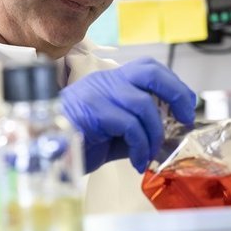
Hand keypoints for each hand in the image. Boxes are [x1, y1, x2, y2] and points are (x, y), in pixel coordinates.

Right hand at [60, 57, 195, 173]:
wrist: (43, 151)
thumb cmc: (77, 142)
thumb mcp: (115, 135)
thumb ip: (138, 129)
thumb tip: (167, 135)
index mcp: (111, 81)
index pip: (149, 68)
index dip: (174, 85)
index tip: (187, 106)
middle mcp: (105, 81)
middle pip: (150, 71)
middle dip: (175, 93)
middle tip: (184, 118)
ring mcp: (98, 93)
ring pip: (142, 104)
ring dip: (154, 133)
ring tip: (150, 153)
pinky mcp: (93, 111)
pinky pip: (129, 125)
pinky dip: (140, 146)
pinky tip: (138, 161)